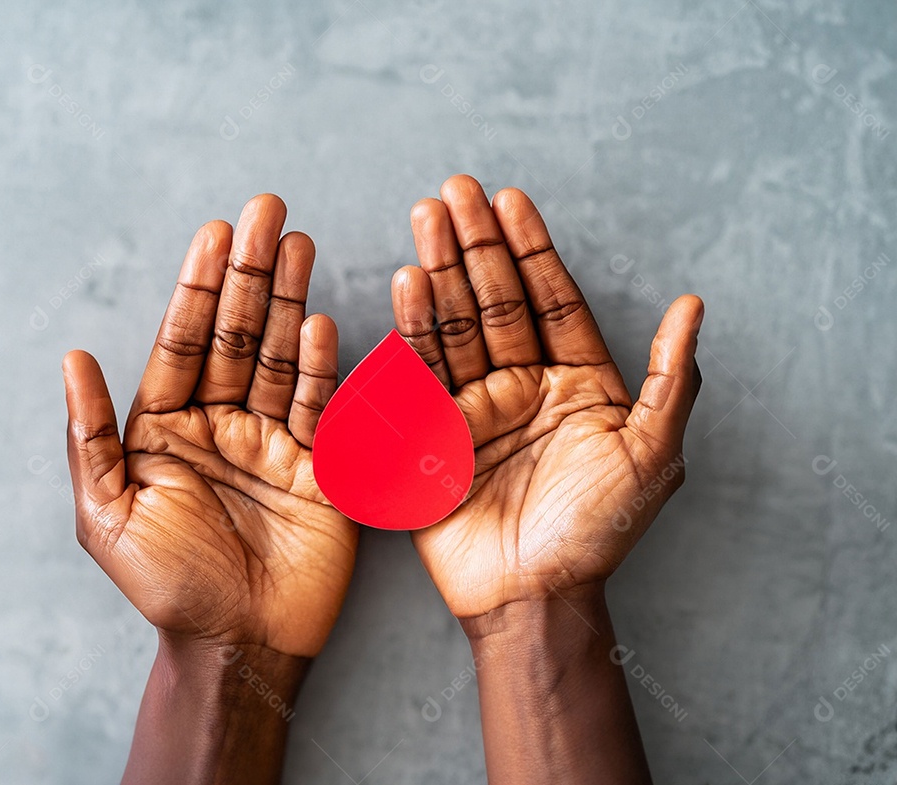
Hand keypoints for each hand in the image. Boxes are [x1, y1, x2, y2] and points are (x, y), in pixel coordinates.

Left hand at [63, 194, 357, 658]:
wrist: (238, 644)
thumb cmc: (167, 586)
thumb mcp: (108, 515)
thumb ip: (89, 437)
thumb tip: (71, 356)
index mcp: (166, 428)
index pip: (182, 343)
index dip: (198, 287)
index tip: (214, 232)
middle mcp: (221, 423)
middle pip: (235, 335)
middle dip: (250, 273)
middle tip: (266, 212)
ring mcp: (273, 440)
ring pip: (278, 358)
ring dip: (289, 301)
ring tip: (297, 244)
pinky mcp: (319, 466)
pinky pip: (319, 409)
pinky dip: (319, 369)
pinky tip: (320, 323)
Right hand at [391, 175, 702, 618]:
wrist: (533, 595)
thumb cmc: (597, 532)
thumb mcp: (651, 454)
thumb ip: (669, 378)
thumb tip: (693, 304)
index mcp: (577, 383)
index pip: (553, 300)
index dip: (532, 250)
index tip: (512, 199)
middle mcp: (524, 385)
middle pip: (497, 301)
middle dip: (477, 244)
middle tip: (454, 191)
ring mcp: (476, 406)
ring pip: (457, 324)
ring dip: (442, 269)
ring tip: (427, 218)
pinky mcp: (435, 432)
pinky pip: (423, 370)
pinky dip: (414, 326)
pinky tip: (408, 282)